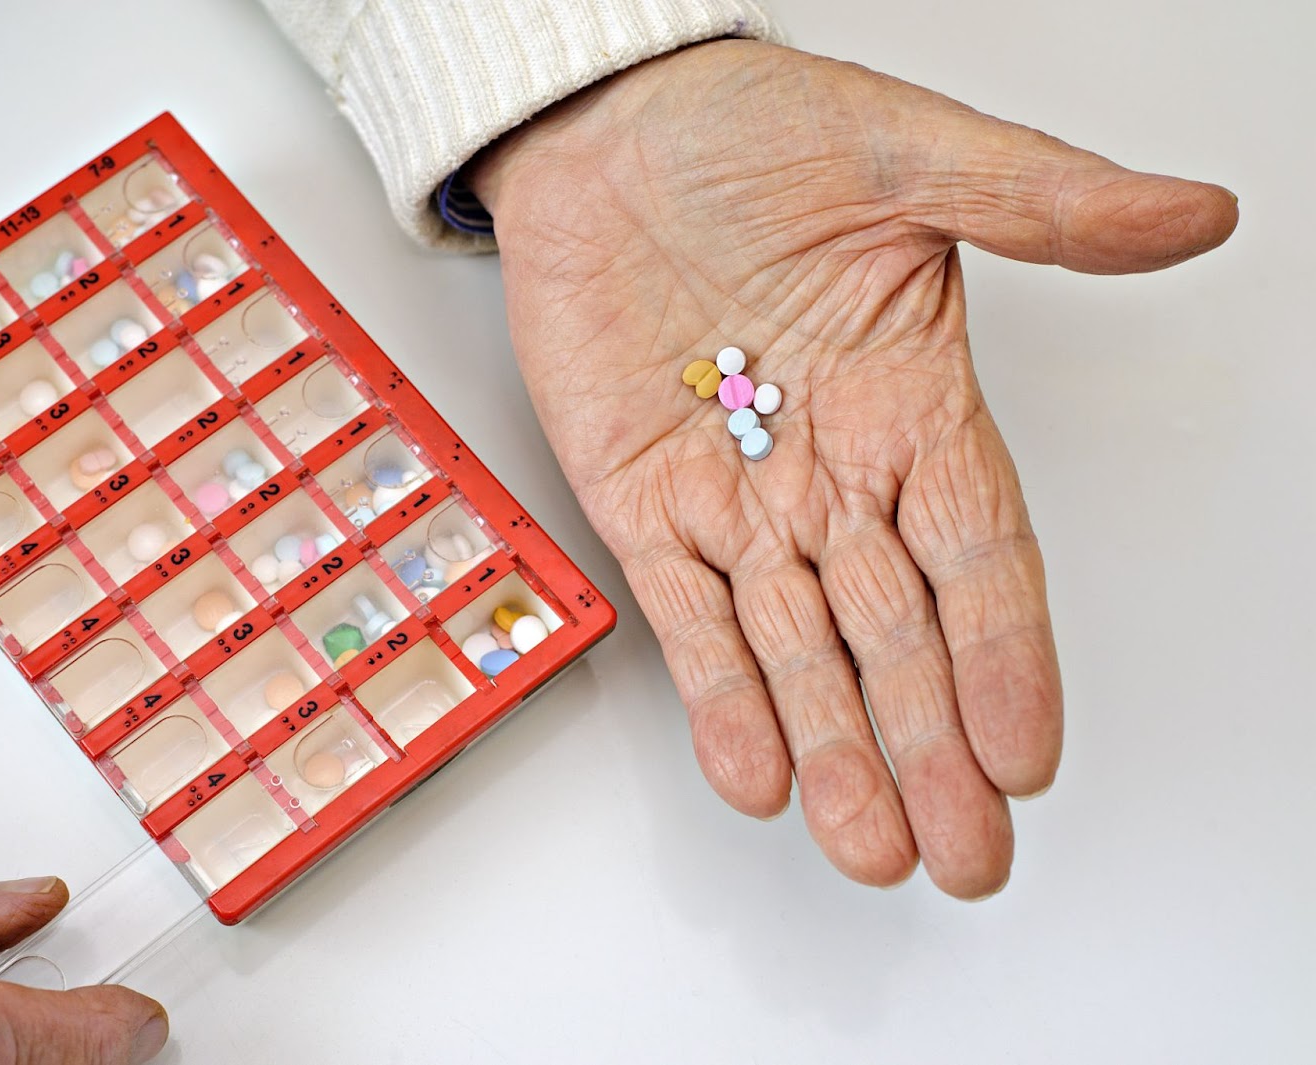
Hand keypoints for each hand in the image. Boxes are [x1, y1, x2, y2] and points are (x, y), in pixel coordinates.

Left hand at [469, 41, 1235, 896]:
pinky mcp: (644, 503)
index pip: (978, 554)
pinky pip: (687, 615)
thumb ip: (1035, 204)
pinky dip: (718, 694)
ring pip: (796, 649)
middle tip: (962, 852)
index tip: (1023, 753)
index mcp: (912, 400)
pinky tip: (755, 770)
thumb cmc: (746, 130)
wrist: (603, 127)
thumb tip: (1185, 215)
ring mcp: (736, 498)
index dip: (1002, 657)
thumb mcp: (902, 155)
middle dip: (928, 746)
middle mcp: (833, 471)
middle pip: (897, 633)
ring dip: (833, 748)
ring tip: (868, 847)